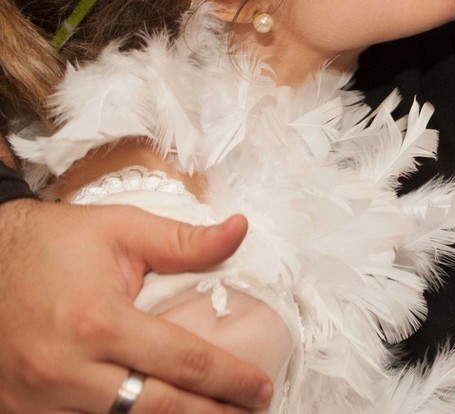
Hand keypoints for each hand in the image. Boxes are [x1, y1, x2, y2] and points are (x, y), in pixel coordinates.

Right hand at [0, 199, 272, 412]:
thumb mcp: (121, 230)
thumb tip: (240, 231)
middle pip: (156, 411)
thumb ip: (184, 241)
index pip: (183, 362)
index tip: (260, 387)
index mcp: (99, 323)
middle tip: (249, 411)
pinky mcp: (20, 412)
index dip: (228, 379)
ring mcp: (39, 400)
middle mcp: (67, 370)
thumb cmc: (52, 244)